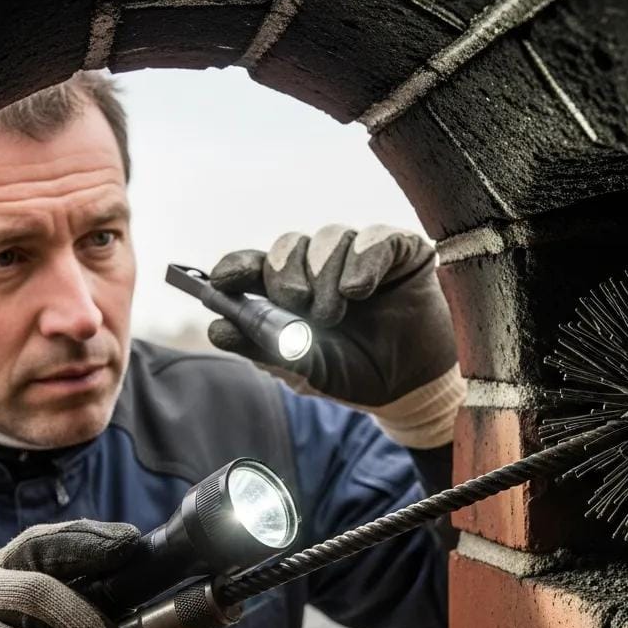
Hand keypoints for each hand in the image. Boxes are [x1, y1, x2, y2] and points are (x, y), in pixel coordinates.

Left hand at [208, 225, 464, 447]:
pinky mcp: (399, 250)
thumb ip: (263, 348)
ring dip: (325, 276)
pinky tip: (358, 291)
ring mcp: (359, 255)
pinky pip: (373, 239)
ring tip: (335, 315)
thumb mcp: (304, 370)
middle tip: (294, 302)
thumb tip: (217, 329)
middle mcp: (321, 267)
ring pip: (329, 238)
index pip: (255, 265)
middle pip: (288, 245)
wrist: (410, 389)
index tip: (220, 280)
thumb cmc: (354, 375)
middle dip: (283, 273)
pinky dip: (361, 262)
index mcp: (291, 291)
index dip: (235, 267)